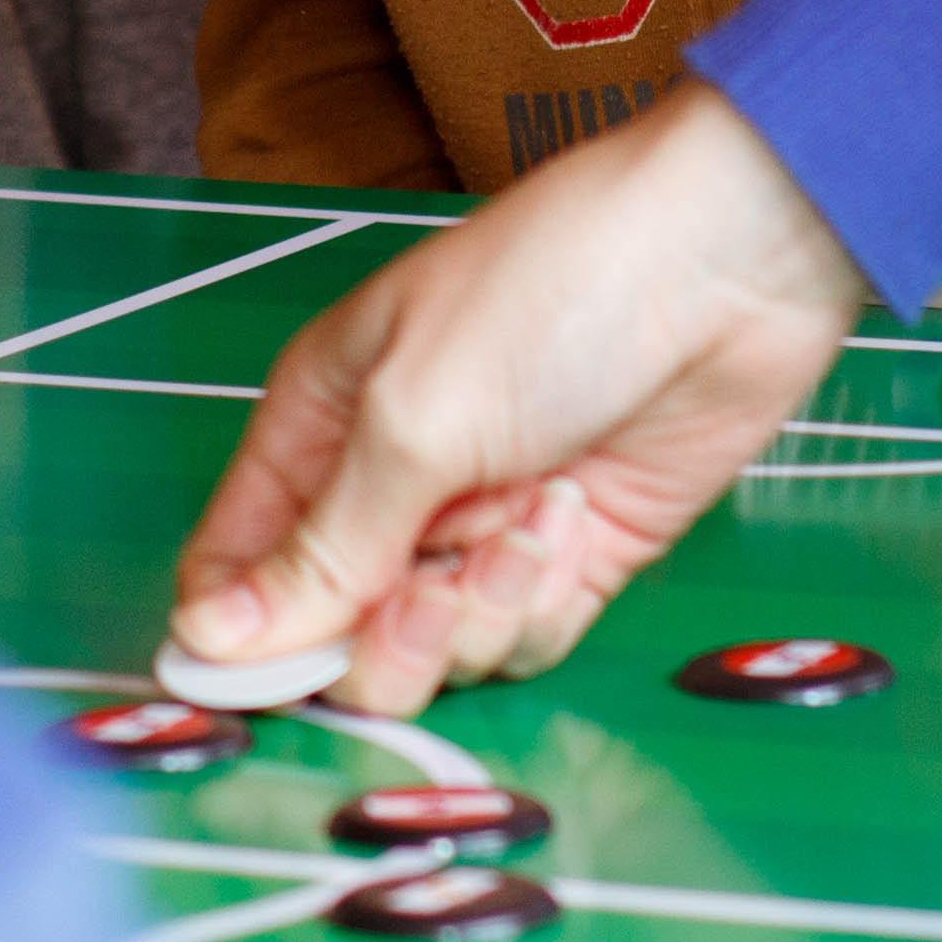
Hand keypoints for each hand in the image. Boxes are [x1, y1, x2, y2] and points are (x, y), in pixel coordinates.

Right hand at [166, 81, 869, 713]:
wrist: (727, 263)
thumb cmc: (555, 289)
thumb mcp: (412, 417)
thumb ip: (322, 547)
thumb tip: (214, 639)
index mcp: (322, 426)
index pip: (238, 567)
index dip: (244, 637)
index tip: (274, 677)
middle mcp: (394, 485)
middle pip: (340, 634)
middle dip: (387, 636)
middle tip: (433, 589)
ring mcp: (484, 524)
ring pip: (439, 651)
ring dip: (485, 608)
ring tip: (531, 523)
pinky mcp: (569, 556)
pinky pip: (527, 637)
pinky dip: (547, 601)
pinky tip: (574, 518)